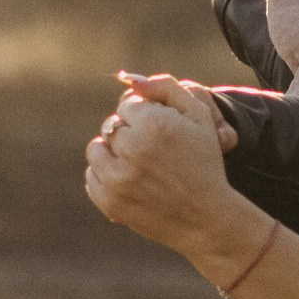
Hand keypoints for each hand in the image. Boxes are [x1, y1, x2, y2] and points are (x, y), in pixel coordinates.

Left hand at [86, 81, 256, 276]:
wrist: (206, 218)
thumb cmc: (204, 163)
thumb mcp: (199, 117)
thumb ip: (166, 87)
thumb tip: (130, 80)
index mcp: (154, 124)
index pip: (127, 106)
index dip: (146, 117)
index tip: (161, 134)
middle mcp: (132, 149)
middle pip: (111, 126)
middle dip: (129, 134)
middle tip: (153, 152)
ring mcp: (118, 178)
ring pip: (96, 149)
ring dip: (113, 153)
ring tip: (138, 165)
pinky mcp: (109, 201)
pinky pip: (92, 176)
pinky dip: (107, 176)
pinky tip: (131, 181)